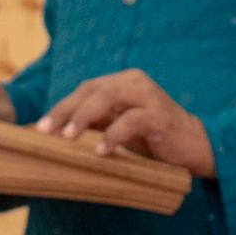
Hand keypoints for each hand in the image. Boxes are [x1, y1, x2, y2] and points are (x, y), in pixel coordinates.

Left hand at [36, 69, 215, 176]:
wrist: (195, 147)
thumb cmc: (152, 139)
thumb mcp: (118, 127)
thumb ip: (94, 123)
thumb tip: (55, 133)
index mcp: (121, 82)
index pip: (84, 89)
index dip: (61, 106)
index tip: (40, 127)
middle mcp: (133, 82)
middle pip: (91, 90)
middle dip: (65, 110)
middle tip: (46, 131)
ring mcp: (148, 96)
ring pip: (108, 98)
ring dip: (84, 117)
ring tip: (67, 137)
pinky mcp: (160, 115)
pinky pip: (132, 120)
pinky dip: (114, 135)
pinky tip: (101, 151)